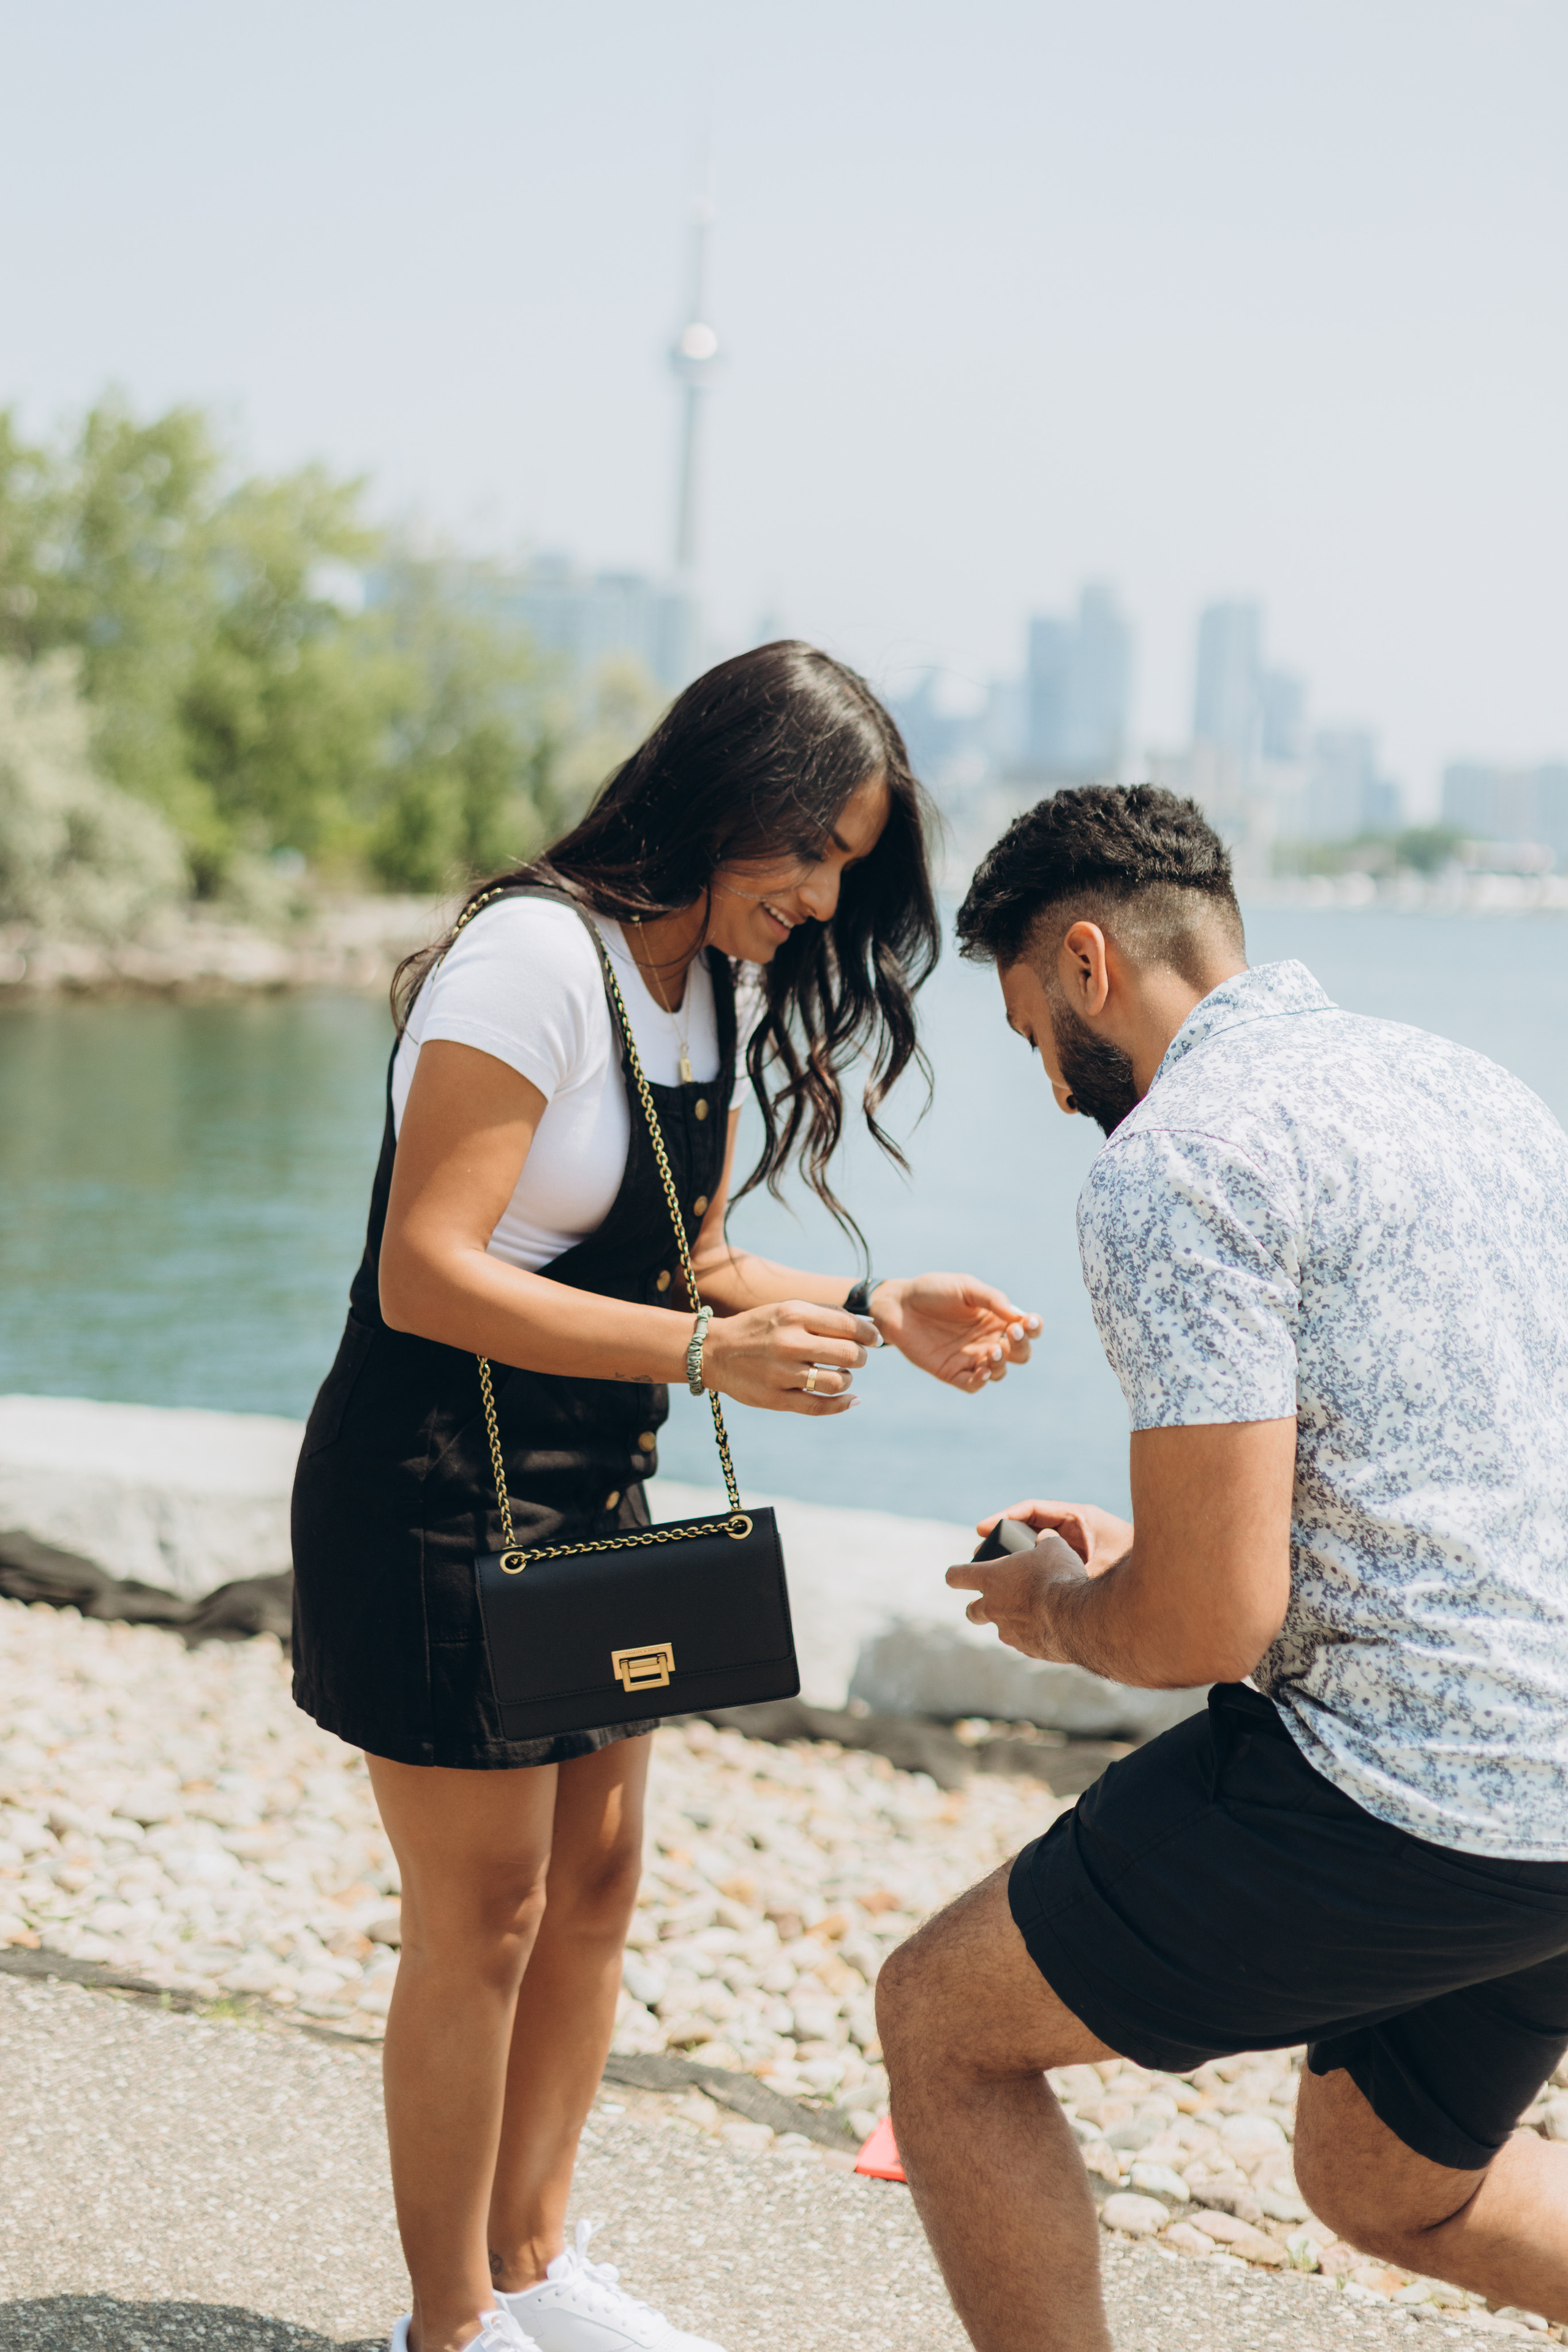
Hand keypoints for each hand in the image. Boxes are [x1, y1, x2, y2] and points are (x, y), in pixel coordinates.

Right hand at [701, 1300, 879, 1416]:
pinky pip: (820, 1407)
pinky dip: (842, 1405)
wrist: (714, 1352)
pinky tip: (852, 1399)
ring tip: (841, 1374)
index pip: (849, 1325)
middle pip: (849, 1354)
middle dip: (860, 1357)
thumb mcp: (788, 1309)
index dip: (869, 1335)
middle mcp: (789, 1342)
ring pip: (837, 1382)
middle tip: (856, 1358)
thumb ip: (826, 1314)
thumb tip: (869, 1326)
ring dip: (847, 1379)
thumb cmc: (760, 1328)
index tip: (873, 1340)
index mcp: (794, 1314)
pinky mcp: (776, 1399)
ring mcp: (782, 1373)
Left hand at [870, 1274, 1040, 1392]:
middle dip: (1020, 1346)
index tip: (1028, 1322)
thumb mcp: (965, 1287)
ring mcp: (971, 1358)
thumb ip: (992, 1300)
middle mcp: (987, 1340)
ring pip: (999, 1371)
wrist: (898, 1304)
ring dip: (1001, 1364)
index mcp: (996, 1318)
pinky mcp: (952, 1372)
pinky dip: (981, 1381)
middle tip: (1009, 1334)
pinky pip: (973, 1384)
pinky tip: (982, 1371)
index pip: (1026, 1329)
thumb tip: (1018, 1316)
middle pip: (1019, 1354)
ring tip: (992, 1350)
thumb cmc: (933, 1290)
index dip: (1033, 1328)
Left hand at [945, 1535, 1089, 1659]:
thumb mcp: (1053, 1548)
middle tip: (995, 1600)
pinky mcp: (1026, 1649)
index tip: (958, 1575)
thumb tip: (1045, 1537)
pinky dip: (1034, 1634)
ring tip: (1037, 1612)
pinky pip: (1024, 1641)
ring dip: (1012, 1621)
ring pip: (1001, 1628)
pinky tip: (1052, 1625)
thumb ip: (1043, 1542)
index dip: (956, 1574)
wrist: (1076, 1617)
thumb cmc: (1059, 1577)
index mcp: (991, 1579)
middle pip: (971, 1611)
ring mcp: (1008, 1632)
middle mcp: (993, 1608)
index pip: (956, 1576)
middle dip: (978, 1608)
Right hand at [975, 1497, 1132, 1577]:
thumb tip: (1045, 1577)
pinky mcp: (1078, 1565)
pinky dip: (1031, 1573)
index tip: (981, 1528)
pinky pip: (1047, 1565)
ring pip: (1036, 1548)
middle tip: (979, 1555)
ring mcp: (1075, 1546)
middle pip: (1029, 1528)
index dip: (1004, 1517)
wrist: (1167, 1575)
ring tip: (989, 1574)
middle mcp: (1074, 1529)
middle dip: (1003, 1540)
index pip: (1033, 1510)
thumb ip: (1076, 1569)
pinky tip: (1015, 1591)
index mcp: (1079, 1517)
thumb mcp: (1104, 1565)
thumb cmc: (1139, 1563)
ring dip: (1014, 1559)